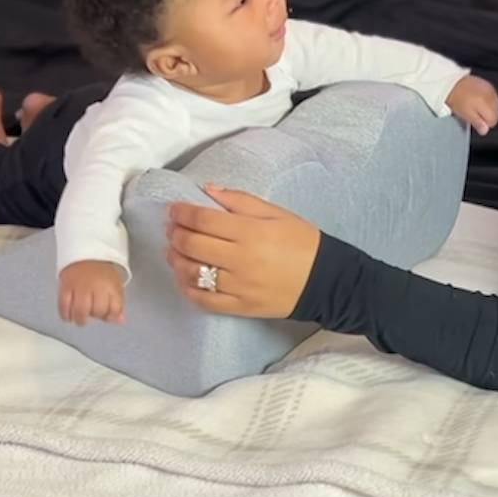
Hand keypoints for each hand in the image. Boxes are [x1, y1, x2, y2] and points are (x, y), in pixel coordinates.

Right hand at [58, 259, 126, 325]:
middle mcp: (96, 286)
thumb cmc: (101, 270)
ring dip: (81, 319)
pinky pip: (64, 306)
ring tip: (81, 319)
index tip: (107, 315)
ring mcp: (80, 287)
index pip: (115, 309)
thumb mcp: (115, 284)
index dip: (111, 316)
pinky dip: (66, 315)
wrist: (85, 251)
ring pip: (80, 311)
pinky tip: (69, 317)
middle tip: (93, 313)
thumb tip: (120, 321)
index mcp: (111, 285)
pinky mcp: (65, 286)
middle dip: (96, 316)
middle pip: (97, 311)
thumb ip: (118, 304)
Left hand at [166, 185, 320, 316]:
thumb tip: (208, 189)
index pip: (203, 220)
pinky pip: (205, 300)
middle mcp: (241, 260)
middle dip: (175, 234)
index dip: (182, 212)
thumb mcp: (276, 213)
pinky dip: (188, 288)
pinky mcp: (240, 306)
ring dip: (176, 260)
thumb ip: (240, 200)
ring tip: (174, 251)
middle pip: (193, 245)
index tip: (174, 209)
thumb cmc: (302, 242)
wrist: (325, 281)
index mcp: (251, 232)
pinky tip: (184, 277)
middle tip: (172, 228)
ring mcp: (239, 286)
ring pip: (193, 273)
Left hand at [445, 74, 497, 135]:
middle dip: (486, 116)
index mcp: (487, 105)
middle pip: (495, 113)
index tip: (475, 122)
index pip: (493, 121)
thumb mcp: (465, 114)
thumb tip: (485, 131)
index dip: (484, 124)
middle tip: (473, 115)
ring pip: (494, 105)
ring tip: (474, 106)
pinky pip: (491, 96)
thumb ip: (477, 123)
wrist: (451, 82)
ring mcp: (490, 89)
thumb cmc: (457, 99)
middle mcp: (492, 97)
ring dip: (487, 108)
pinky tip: (477, 99)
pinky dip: (486, 100)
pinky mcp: (487, 84)